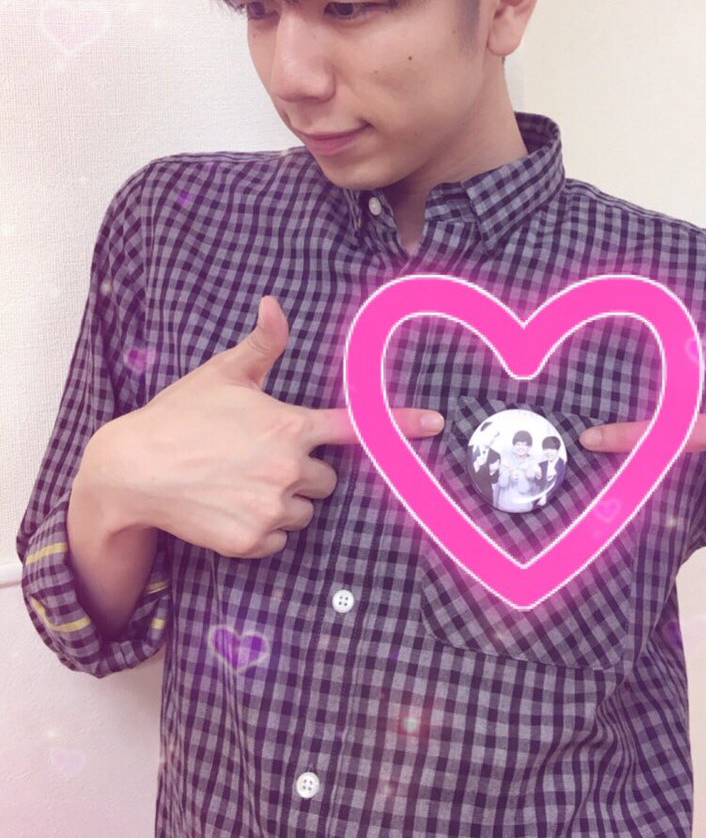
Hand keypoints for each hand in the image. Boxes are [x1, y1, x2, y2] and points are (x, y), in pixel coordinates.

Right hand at [77, 295, 443, 559]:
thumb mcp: (223, 374)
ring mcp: (272, 510)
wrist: (132, 470)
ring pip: (304, 512)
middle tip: (259, 458)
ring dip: (284, 502)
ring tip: (239, 482)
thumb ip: (261, 344)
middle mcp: (289, 469)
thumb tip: (274, 303)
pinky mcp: (251, 541)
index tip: (435, 424)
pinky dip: (261, 529)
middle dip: (303, 471)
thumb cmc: (179, 415)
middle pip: (326, 479)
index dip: (401, 423)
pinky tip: (230, 508)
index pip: (357, 425)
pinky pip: (277, 540)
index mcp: (290, 425)